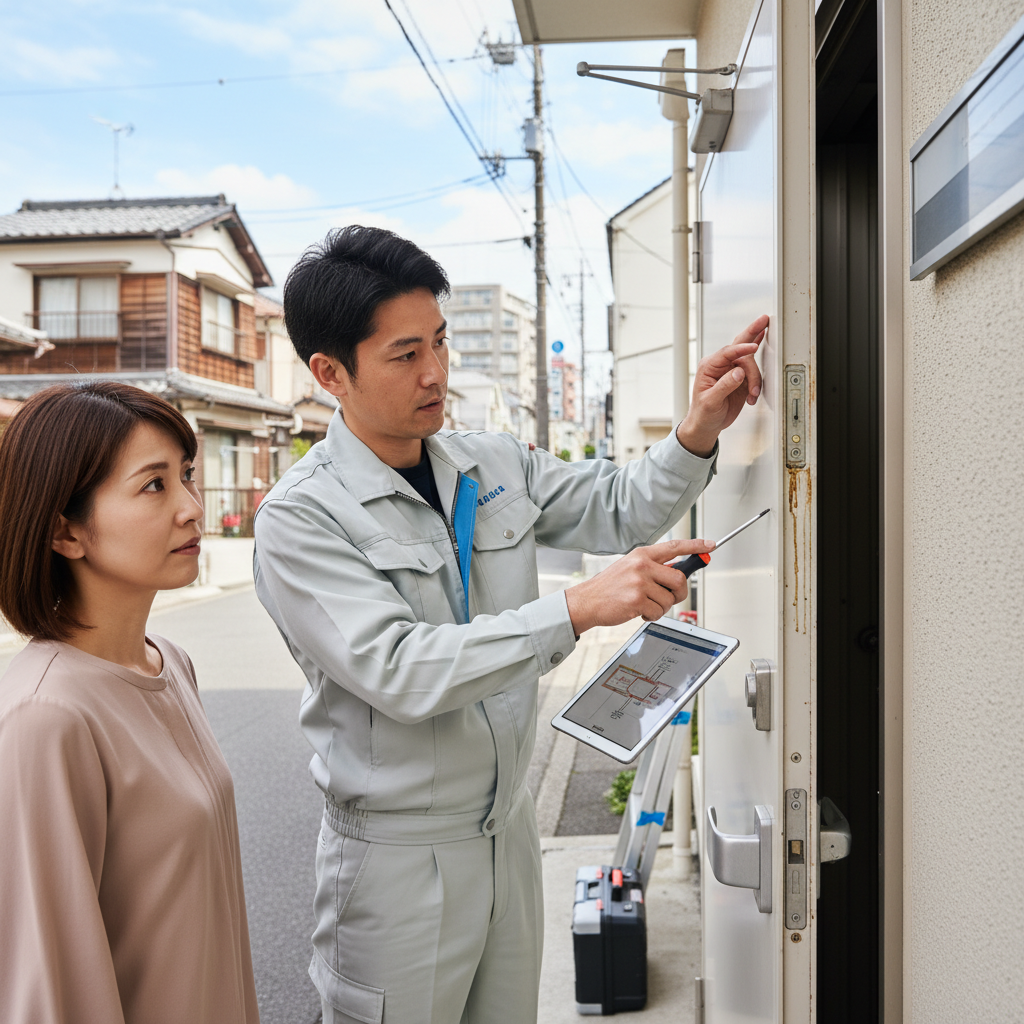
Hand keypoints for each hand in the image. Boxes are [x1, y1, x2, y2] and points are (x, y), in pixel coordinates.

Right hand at [564, 538, 715, 634]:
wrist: (587, 601)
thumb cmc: (610, 586)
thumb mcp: (630, 567)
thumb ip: (653, 567)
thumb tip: (679, 572)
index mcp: (642, 554)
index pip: (674, 547)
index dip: (695, 546)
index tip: (710, 545)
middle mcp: (642, 566)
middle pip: (679, 578)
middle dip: (678, 592)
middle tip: (669, 597)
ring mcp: (639, 583)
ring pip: (669, 599)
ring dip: (661, 607)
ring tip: (645, 605)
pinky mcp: (637, 601)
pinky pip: (659, 612)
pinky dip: (652, 616)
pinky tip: (639, 612)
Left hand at [676, 314, 768, 456]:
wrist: (706, 425)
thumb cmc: (702, 413)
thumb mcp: (710, 401)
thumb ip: (724, 385)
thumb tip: (738, 372)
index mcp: (708, 367)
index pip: (728, 352)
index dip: (742, 348)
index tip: (753, 347)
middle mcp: (720, 366)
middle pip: (739, 344)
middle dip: (753, 332)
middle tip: (764, 320)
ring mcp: (731, 371)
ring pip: (750, 363)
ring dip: (755, 379)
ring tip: (751, 396)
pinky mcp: (740, 380)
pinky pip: (754, 373)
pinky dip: (758, 382)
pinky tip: (755, 392)